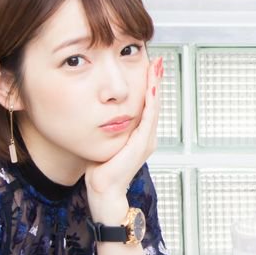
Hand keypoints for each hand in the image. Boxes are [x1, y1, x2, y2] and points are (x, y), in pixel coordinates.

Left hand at [86, 56, 163, 218]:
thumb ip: (107, 129)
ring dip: (155, 86)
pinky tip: (150, 89)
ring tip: (156, 68)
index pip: (147, 105)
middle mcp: (147, 137)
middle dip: (156, 80)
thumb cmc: (102, 173)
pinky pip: (148, 119)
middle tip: (157, 61)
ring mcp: (146, 141)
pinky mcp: (141, 144)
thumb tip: (98, 115)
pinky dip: (151, 102)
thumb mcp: (106, 143)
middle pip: (154, 102)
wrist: (104, 193)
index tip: (148, 68)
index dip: (149, 85)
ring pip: (154, 107)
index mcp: (140, 136)